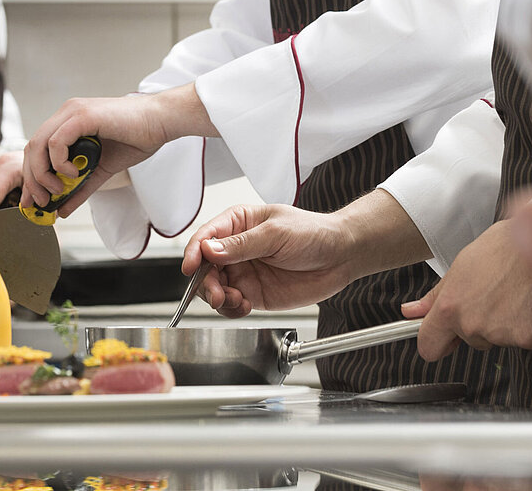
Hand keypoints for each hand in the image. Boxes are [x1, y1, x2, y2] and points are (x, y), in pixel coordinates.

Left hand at [21, 86, 213, 215]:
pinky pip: (57, 141)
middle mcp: (66, 114)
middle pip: (31, 149)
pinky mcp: (82, 115)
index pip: (37, 150)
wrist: (161, 122)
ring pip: (39, 145)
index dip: (32, 176)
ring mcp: (73, 112)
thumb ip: (82, 187)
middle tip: (41, 202)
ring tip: (58, 189)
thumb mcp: (102, 169)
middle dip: (32, 180)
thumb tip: (62, 209)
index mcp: (68, 123)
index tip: (35, 201)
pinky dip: (60, 162)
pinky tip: (74, 172)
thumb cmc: (138, 138)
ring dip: (43, 173)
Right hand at [181, 204, 356, 317]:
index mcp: (239, 223)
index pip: (206, 236)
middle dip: (205, 281)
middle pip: (205, 266)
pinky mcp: (254, 293)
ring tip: (234, 300)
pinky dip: (230, 308)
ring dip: (217, 297)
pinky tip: (242, 306)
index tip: (191, 268)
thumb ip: (243, 244)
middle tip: (218, 293)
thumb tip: (210, 250)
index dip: (194, 252)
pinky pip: (231, 304)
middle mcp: (237, 248)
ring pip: (214, 288)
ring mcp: (244, 271)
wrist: (341, 256)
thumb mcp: (277, 233)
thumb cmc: (314, 233)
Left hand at [401, 219, 531, 360]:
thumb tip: (410, 311)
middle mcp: (471, 324)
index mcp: (450, 306)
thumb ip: (435, 296)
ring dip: (505, 324)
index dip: (436, 342)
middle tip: (494, 294)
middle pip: (469, 340)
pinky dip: (529, 325)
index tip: (444, 338)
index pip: (428, 346)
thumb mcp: (461, 266)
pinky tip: (530, 301)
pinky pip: (525, 340)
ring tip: (514, 293)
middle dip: (479, 323)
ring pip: (497, 339)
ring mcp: (499, 334)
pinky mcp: (527, 338)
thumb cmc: (505, 246)